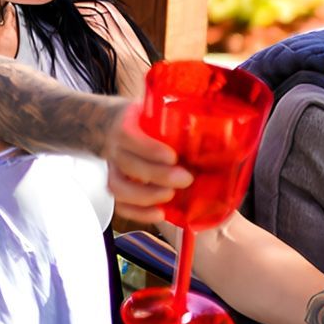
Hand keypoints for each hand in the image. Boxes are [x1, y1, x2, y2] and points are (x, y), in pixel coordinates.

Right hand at [102, 103, 191, 222]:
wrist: (108, 123)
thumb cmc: (140, 119)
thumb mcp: (152, 109)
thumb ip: (173, 116)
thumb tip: (215, 126)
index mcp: (124, 125)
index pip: (129, 137)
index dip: (150, 149)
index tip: (173, 156)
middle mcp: (114, 148)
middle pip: (128, 165)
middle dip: (158, 175)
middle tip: (186, 179)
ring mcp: (113, 169)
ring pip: (118, 187)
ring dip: (145, 196)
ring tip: (170, 197)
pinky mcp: (116, 185)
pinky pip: (120, 204)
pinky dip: (138, 213)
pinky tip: (159, 214)